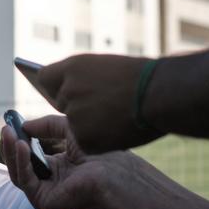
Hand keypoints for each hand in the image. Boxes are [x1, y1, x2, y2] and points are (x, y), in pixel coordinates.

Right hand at [1, 115, 133, 208]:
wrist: (114, 173)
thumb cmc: (100, 152)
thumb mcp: (69, 131)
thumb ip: (46, 126)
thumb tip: (24, 125)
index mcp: (58, 173)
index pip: (30, 161)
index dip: (19, 144)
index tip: (10, 127)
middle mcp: (50, 187)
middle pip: (20, 168)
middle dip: (11, 147)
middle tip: (5, 129)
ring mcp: (46, 198)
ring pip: (19, 175)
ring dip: (11, 153)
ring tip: (8, 133)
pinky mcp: (43, 205)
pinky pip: (26, 181)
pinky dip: (21, 163)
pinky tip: (22, 145)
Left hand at [36, 54, 161, 152]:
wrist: (163, 95)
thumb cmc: (142, 78)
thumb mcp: (105, 67)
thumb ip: (80, 77)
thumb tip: (61, 90)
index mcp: (72, 68)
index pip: (45, 78)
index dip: (56, 85)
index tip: (61, 89)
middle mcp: (67, 90)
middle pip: (61, 102)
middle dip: (78, 104)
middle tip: (104, 103)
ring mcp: (74, 115)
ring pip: (74, 123)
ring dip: (90, 123)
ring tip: (116, 115)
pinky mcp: (83, 138)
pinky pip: (86, 141)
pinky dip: (100, 139)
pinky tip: (117, 130)